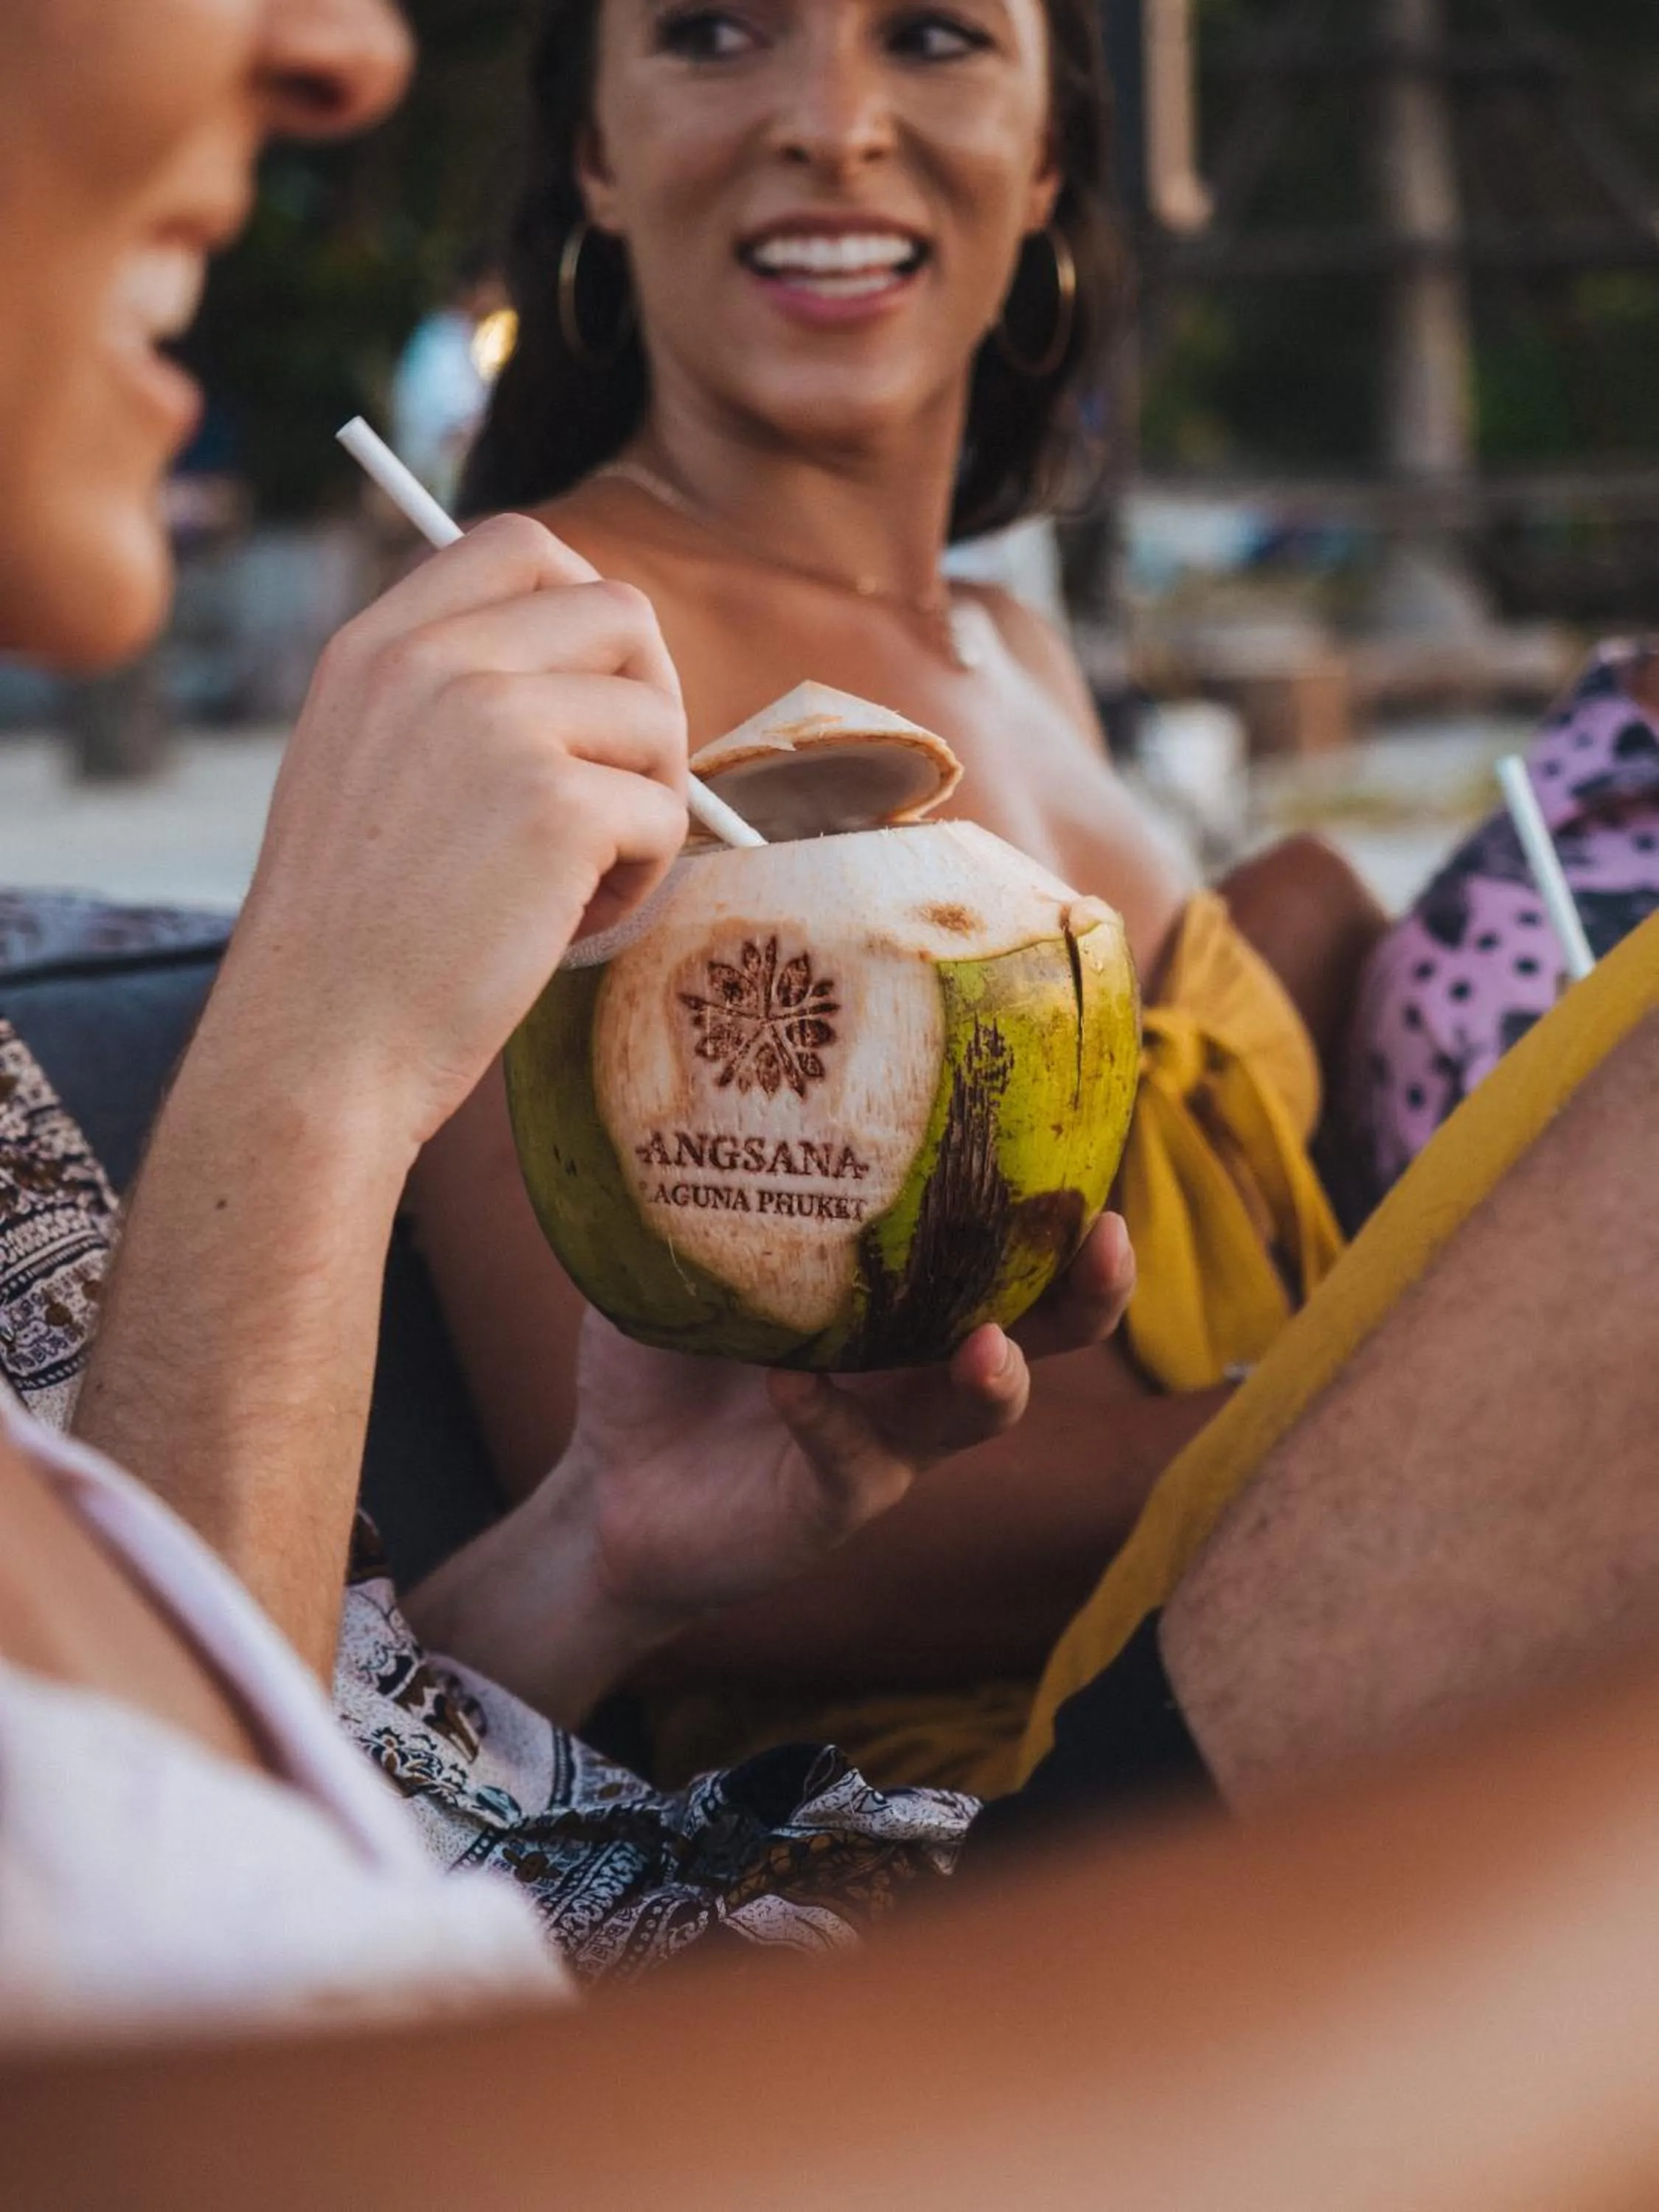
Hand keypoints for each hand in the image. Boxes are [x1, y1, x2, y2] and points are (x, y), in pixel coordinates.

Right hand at [206, 514, 688, 1157]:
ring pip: (656, 718)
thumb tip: (589, 677)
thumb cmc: (351, 940)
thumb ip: (444, 701)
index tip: (595, 694)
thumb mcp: (361, 773)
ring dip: (648, 805)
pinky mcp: (557, 804)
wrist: (318, 1046)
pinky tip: (575, 926)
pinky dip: (645, 879)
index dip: (587, 608)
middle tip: (621, 794)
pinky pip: (666, 814)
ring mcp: (496, 724)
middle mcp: (432, 662)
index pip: (521, 546)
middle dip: (649, 704)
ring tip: (583, 883)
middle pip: (619, 611)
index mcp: (376, 646)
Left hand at [403, 1214, 1134, 1722]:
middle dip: (1088, 1293)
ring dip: (995, 1378)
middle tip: (1105, 1238)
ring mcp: (886, 1440)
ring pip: (976, 1413)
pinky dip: (830, 1420)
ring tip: (986, 1346)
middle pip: (1039, 1331)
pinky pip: (856, 1463)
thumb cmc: (659, 1357)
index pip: (1000, 1243)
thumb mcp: (674, 1254)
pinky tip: (791, 1385)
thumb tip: (679, 1056)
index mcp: (897, 1293)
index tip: (1087, 1146)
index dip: (1053, 1204)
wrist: (599, 1489)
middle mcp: (912, 1363)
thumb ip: (694, 1180)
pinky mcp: (835, 1502)